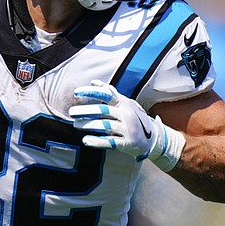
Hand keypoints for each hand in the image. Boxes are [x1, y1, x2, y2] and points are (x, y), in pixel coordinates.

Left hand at [69, 80, 184, 170]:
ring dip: (88, 125)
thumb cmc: (134, 118)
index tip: (76, 93)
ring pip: (104, 125)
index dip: (91, 92)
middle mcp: (126, 114)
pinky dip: (97, 141)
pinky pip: (110, 142)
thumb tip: (95, 82)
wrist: (153, 138)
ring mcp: (127, 129)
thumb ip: (111, 93)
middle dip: (85, 111)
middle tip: (71, 112)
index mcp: (124, 103)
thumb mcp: (126, 103)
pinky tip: (86, 140)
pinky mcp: (127, 143)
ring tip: (75, 125)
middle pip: (103, 110)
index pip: (106, 94)